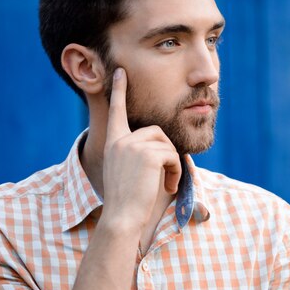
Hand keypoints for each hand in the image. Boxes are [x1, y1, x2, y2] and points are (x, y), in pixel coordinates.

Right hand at [100, 67, 181, 231]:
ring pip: (166, 144)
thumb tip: (160, 144)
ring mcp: (132, 146)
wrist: (122, 217)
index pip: (116, 111)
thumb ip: (137, 153)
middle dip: (166, 152)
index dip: (120, 91)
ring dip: (172, 164)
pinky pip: (172, 155)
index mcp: (113, 142)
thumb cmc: (127, 200)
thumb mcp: (127, 170)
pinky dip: (176, 171)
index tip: (121, 72)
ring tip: (165, 182)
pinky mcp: (148, 154)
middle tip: (165, 175)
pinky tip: (167, 184)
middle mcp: (120, 140)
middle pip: (156, 132)